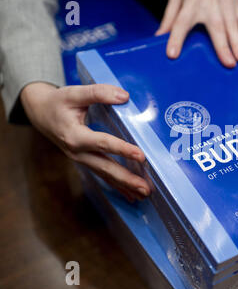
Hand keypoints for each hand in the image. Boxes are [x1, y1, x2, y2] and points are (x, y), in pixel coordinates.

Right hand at [21, 82, 151, 201]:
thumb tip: (124, 96)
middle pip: (105, 168)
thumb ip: (99, 93)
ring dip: (125, 186)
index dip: (122, 149)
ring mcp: (81, 159)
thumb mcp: (74, 93)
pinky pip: (103, 176)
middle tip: (145, 188)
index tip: (140, 155)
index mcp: (74, 135)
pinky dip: (117, 186)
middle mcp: (77, 152)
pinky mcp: (85, 161)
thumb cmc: (58, 102)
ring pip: (105, 175)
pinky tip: (131, 195)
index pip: (102, 143)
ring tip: (144, 194)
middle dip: (126, 179)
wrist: (40, 113)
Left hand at [155, 0, 237, 67]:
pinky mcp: (236, 4)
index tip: (172, 54)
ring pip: (233, 25)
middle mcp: (209, 3)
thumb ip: (170, 16)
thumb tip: (159, 37)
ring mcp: (225, 4)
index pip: (181, 22)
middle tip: (229, 63)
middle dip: (223, 46)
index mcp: (190, 2)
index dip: (176, 38)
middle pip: (216, 26)